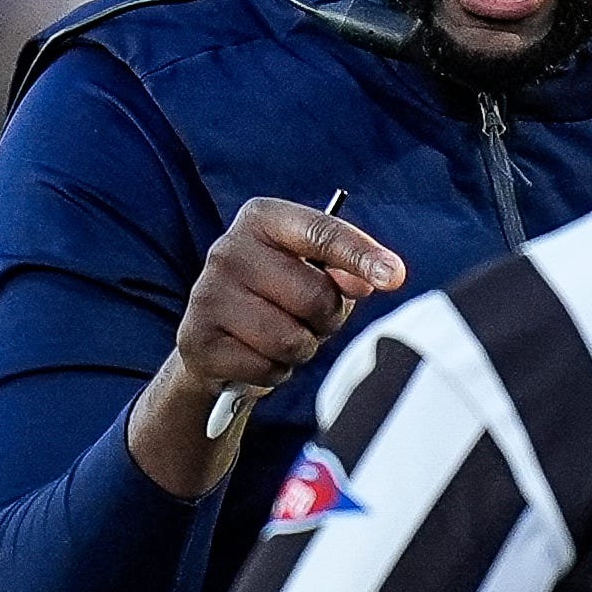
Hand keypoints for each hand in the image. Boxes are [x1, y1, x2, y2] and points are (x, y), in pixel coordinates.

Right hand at [128, 198, 404, 496]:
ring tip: (282, 338)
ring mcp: (207, 295)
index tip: (394, 276)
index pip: (321, 232)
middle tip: (311, 320)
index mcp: (262, 219)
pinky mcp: (196, 340)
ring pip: (291, 339)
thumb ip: (345, 272)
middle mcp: (228, 249)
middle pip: (313, 295)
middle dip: (326, 319)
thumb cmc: (278, 299)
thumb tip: (372, 280)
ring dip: (301, 349)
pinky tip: (256, 356)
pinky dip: (274, 372)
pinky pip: (266, 369)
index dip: (361, 255)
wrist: (214, 342)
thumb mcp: (314, 276)